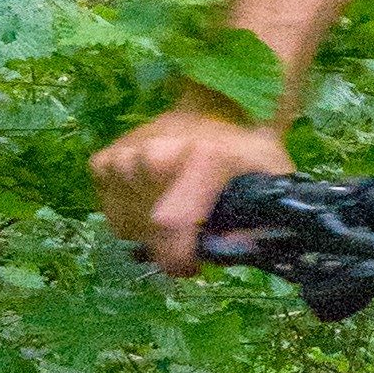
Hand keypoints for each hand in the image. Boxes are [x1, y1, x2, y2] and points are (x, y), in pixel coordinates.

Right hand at [95, 91, 295, 276]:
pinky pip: (111, 209)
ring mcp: (124, 158)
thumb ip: (261, 222)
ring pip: (127, 225)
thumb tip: (236, 251)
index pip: (171, 226)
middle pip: (150, 231)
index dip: (179, 259)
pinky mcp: (103, 161)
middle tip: (192, 231)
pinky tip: (153, 198)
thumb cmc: (245, 150)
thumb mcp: (271, 182)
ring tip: (174, 209)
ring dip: (149, 230)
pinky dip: (129, 213)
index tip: (192, 266)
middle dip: (170, 246)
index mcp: (199, 160)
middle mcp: (153, 157)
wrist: (214, 106)